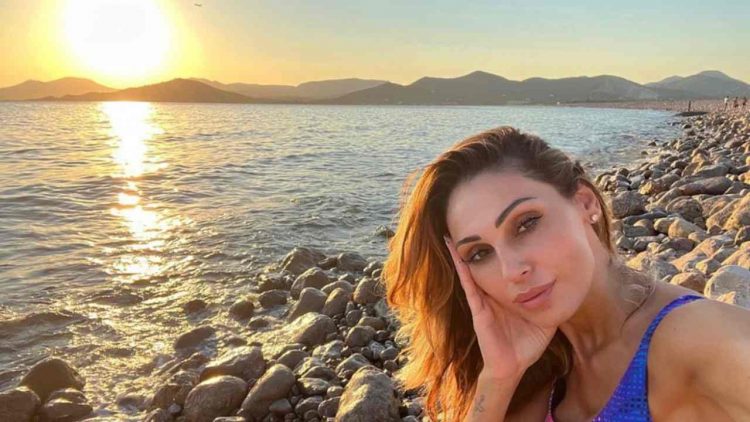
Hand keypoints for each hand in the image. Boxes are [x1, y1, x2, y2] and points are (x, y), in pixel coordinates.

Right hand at [444, 235, 556, 380]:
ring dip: (461, 253)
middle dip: (479, 246)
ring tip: (453, 233)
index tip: (499, 228)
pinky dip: (460, 267)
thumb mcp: (545, 316)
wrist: (513, 366)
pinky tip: (455, 252)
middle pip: (484, 265)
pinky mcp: (478, 309)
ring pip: (471, 271)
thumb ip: (552, 300)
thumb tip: (569, 285)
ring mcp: (483, 300)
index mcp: (507, 294)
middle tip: (471, 221)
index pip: (503, 268)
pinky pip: (468, 284)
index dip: (500, 251)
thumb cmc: (527, 343)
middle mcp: (492, 294)